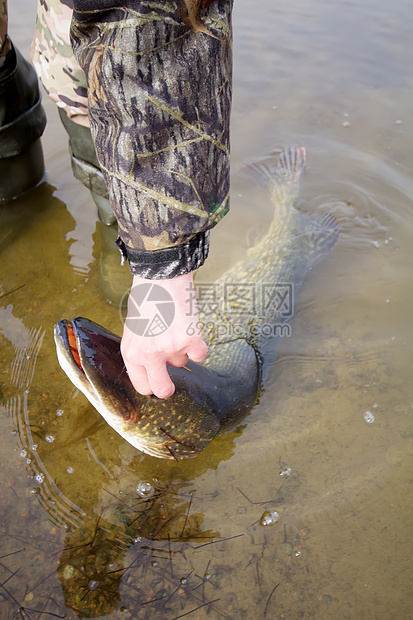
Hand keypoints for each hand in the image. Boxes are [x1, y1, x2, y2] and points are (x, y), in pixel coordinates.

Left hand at [121, 272, 206, 398]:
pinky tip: (188, 327)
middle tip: (171, 382)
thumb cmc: (146, 299)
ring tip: (174, 327)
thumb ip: (141, 352)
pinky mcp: (190, 339)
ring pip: (182, 363)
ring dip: (181, 350)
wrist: (161, 275)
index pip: (142, 385)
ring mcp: (171, 348)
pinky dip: (198, 344)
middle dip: (168, 388)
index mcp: (131, 352)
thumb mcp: (134, 329)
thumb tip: (153, 370)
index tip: (157, 380)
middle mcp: (149, 354)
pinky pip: (200, 355)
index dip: (151, 384)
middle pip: (162, 389)